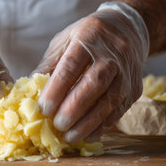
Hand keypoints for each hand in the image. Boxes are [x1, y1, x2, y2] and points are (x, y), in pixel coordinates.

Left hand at [35, 2, 148, 142]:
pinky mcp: (135, 89)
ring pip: (110, 101)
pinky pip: (119, 111)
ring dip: (88, 123)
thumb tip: (30, 93)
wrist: (126, 29)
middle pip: (94, 84)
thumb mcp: (64, 41)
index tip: (44, 108)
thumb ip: (49, 66)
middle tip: (57, 125)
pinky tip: (87, 135)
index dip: (57, 89)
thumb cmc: (87, 38)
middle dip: (74, 109)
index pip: (72, 65)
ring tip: (69, 136)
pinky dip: (102, 126)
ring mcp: (127, 72)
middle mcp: (112, 54)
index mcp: (89, 37)